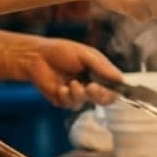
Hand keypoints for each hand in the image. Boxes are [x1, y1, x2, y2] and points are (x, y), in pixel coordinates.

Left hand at [4, 37, 120, 111]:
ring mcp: (77, 94)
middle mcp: (91, 85)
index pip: (116, 87)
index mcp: (100, 73)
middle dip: (100, 95)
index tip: (114, 87)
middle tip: (91, 87)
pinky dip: (67, 96)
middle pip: (105, 99)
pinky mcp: (63, 101)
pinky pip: (71, 105)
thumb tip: (120, 78)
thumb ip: (102, 67)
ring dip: (79, 94)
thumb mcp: (86, 54)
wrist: (36, 57)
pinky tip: (60, 88)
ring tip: (71, 83)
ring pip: (87, 103)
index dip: (118, 90)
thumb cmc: (62, 51)